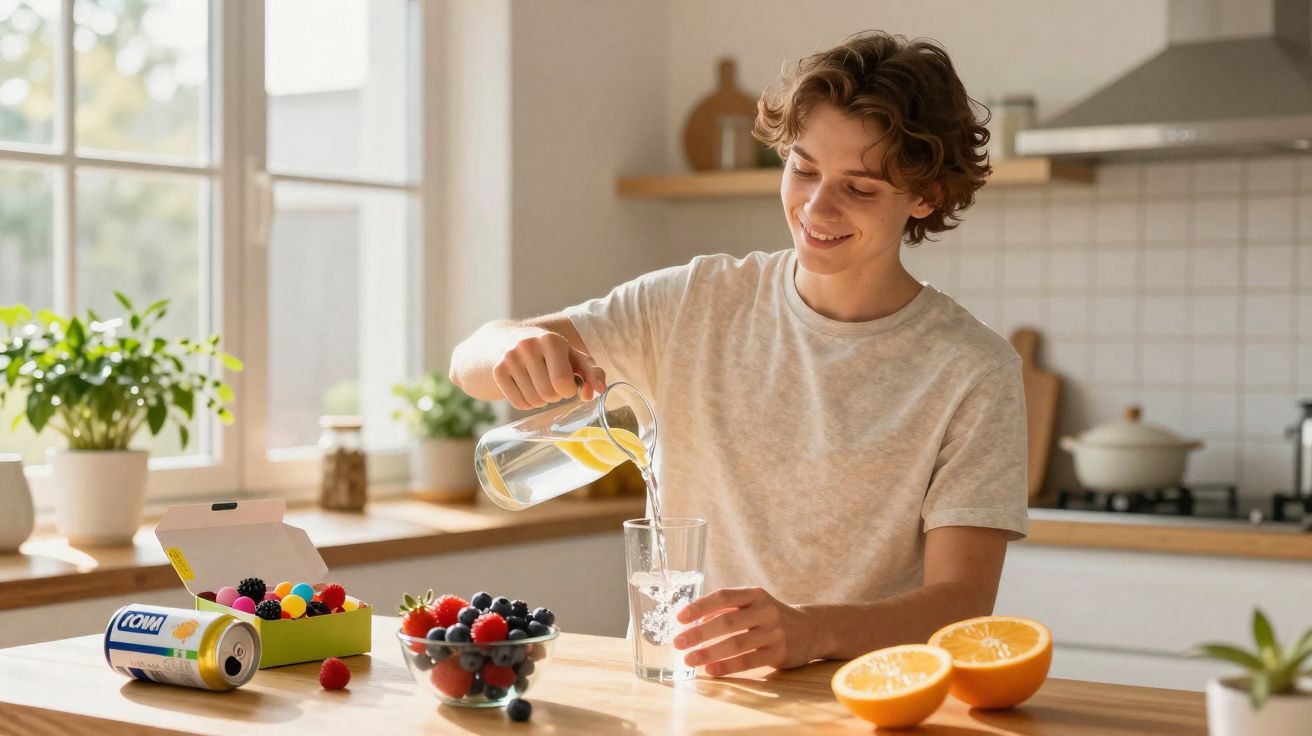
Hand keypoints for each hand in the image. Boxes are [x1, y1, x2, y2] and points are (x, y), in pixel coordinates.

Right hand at [492, 329, 605, 409]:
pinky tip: (525, 388)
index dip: (569, 390)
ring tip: (538, 385)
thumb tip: (599, 391)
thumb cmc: (549, 353)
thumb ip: (591, 372)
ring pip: (533, 402)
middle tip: (551, 384)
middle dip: (554, 396)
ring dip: (541, 401)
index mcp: (552, 340)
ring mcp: (510, 357)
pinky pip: (518, 403)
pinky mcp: (497, 370)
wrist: (507, 341)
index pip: (563, 383)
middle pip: (548, 395)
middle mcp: (528, 345)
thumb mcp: (572, 357)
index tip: (566, 382)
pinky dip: (526, 403)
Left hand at [673, 587, 819, 675]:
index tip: (679, 617)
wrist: (812, 629)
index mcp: (755, 594)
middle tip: (678, 643)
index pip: (723, 596)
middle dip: (699, 633)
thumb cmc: (771, 616)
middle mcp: (765, 611)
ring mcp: (774, 632)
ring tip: (689, 660)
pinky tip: (710, 670)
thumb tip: (695, 621)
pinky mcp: (779, 653)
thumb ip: (728, 610)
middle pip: (727, 622)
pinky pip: (749, 661)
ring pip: (737, 644)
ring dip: (709, 653)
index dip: (700, 606)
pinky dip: (727, 666)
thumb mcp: (754, 604)